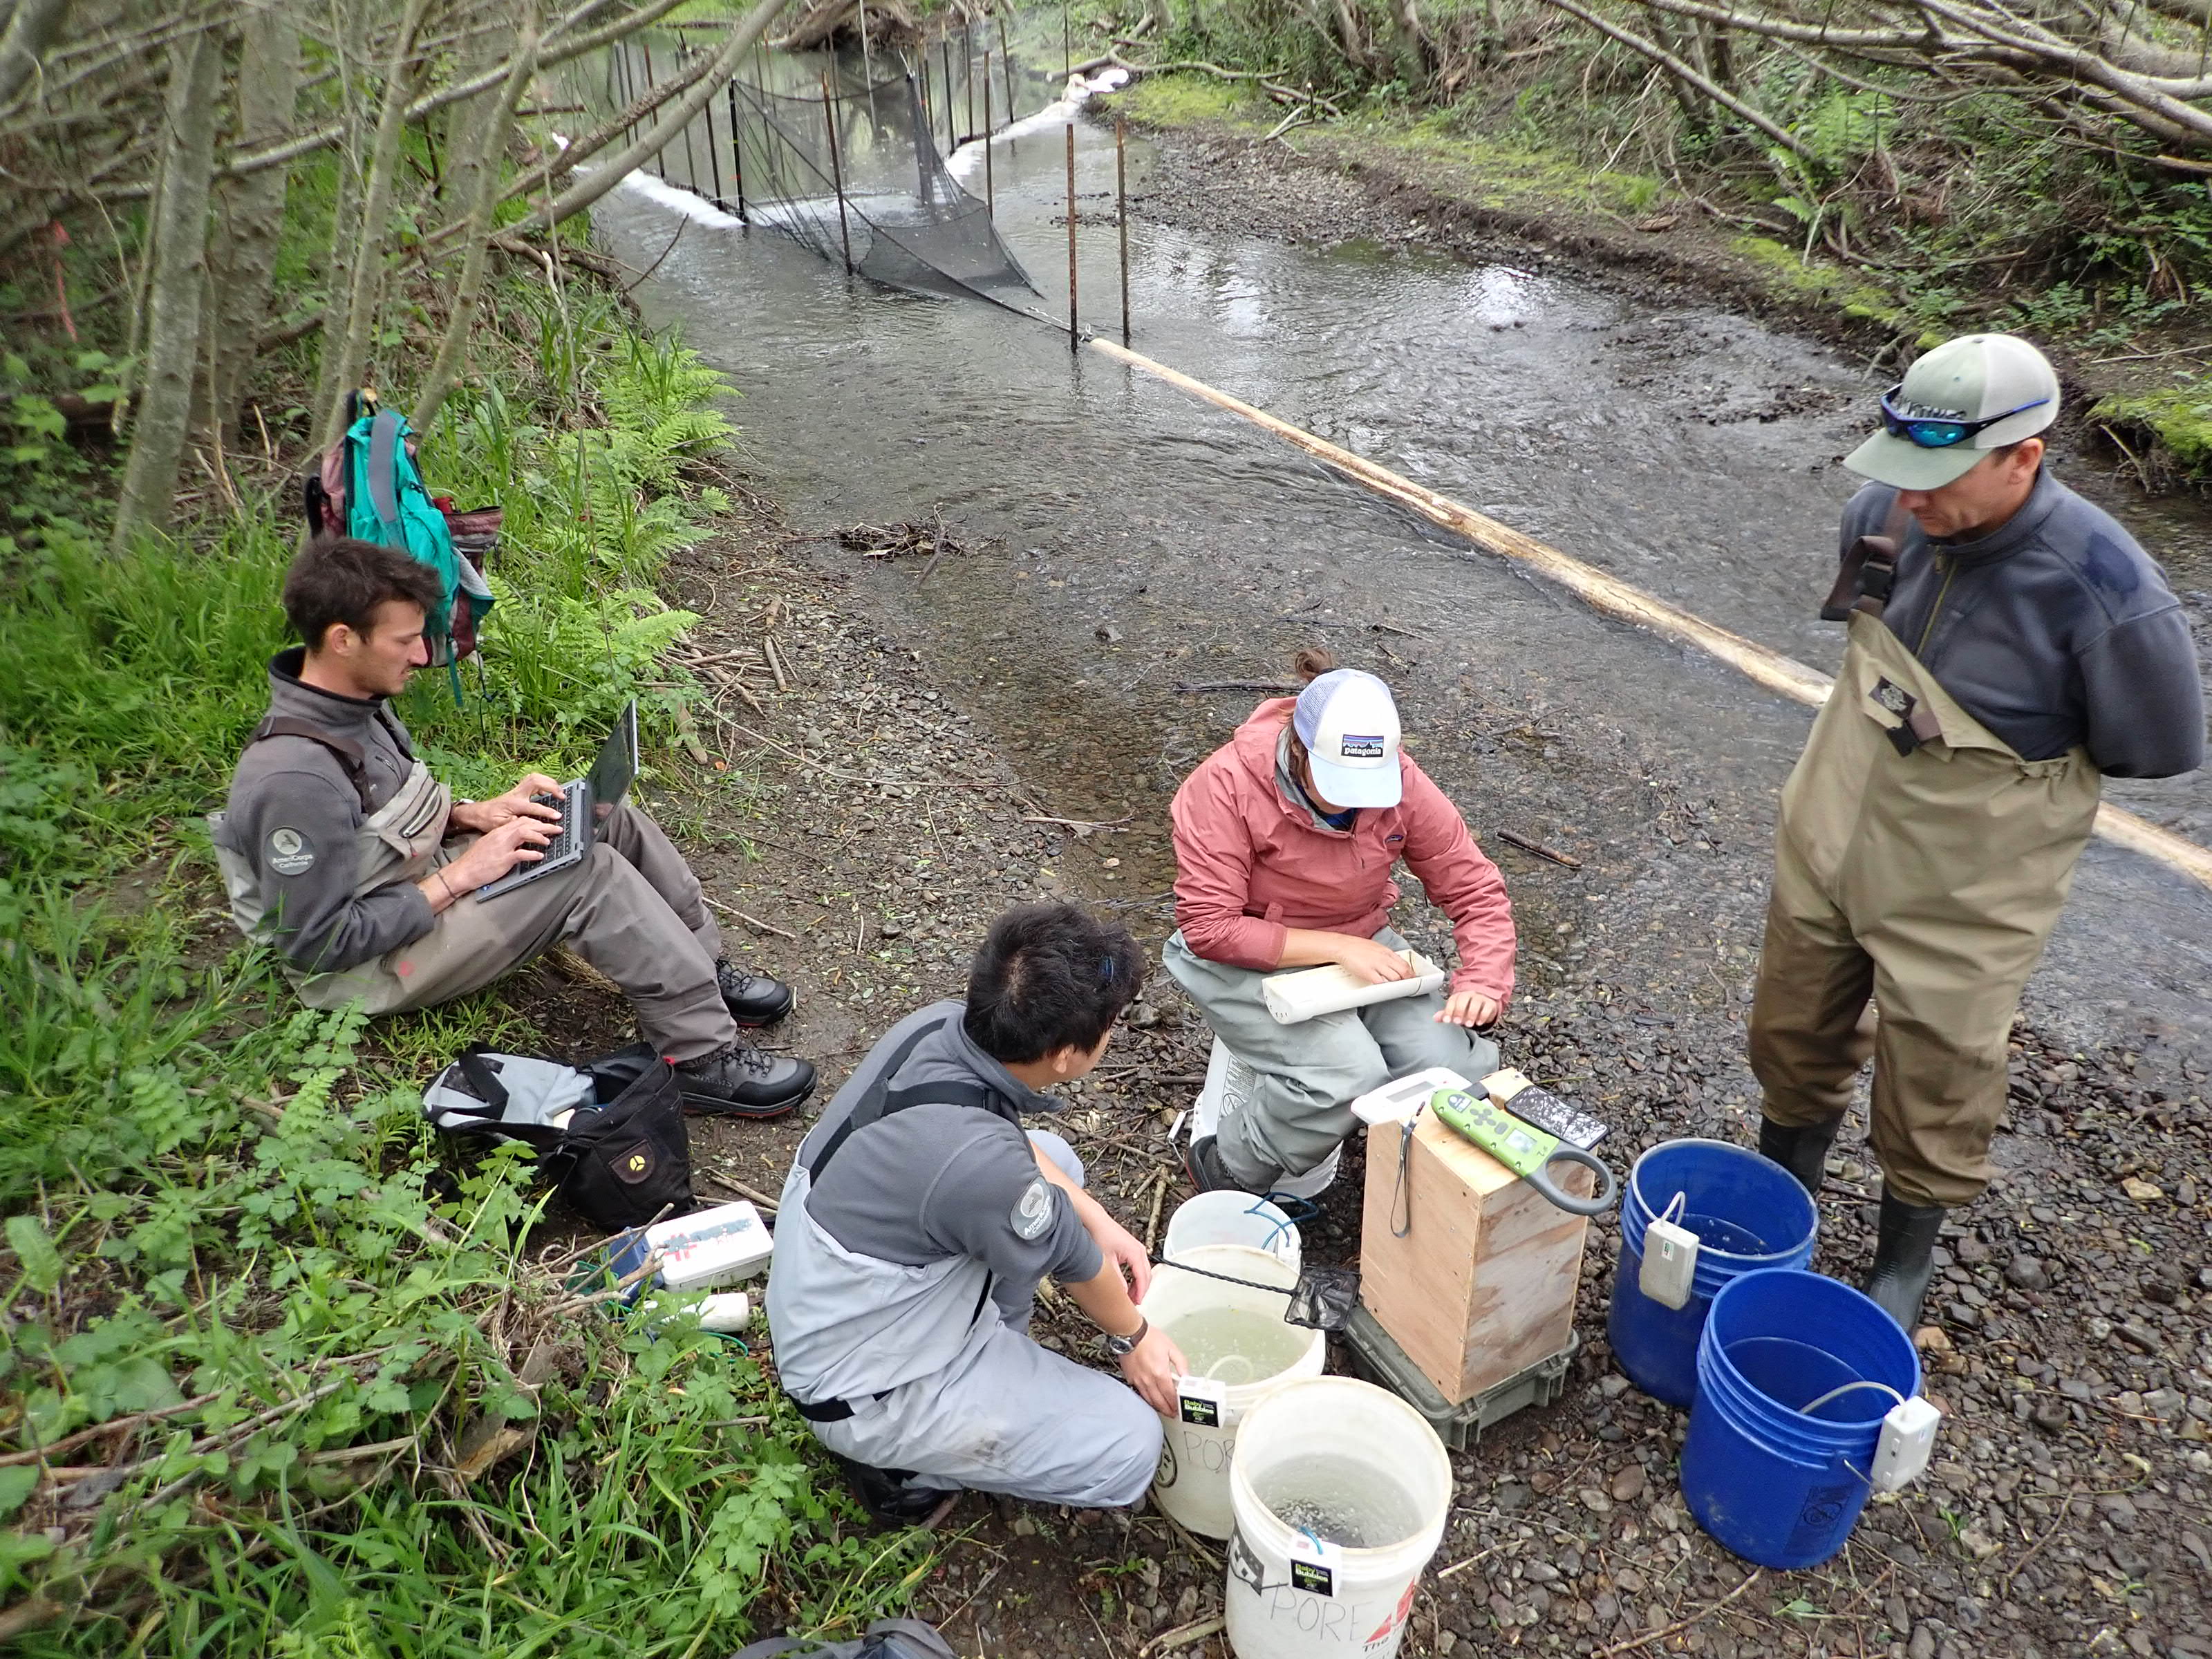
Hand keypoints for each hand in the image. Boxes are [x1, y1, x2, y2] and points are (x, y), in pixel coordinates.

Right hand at [441, 815, 555, 889]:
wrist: (463, 871)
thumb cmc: (476, 860)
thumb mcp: (490, 844)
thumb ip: (504, 839)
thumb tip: (520, 840)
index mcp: (499, 831)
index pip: (521, 820)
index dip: (536, 820)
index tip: (547, 823)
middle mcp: (501, 836)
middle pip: (526, 823)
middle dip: (543, 826)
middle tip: (556, 829)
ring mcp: (502, 847)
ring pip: (524, 833)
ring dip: (539, 836)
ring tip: (549, 841)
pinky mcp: (503, 859)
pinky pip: (521, 854)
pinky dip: (532, 854)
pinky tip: (539, 856)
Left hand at [450, 774, 563, 834]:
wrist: (476, 813)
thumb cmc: (486, 820)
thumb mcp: (498, 826)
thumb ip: (513, 824)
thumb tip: (527, 823)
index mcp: (513, 804)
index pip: (535, 806)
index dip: (547, 811)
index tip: (557, 816)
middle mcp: (516, 794)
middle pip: (536, 781)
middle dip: (552, 787)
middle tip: (562, 795)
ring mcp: (516, 790)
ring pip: (535, 777)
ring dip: (548, 781)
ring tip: (559, 790)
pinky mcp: (517, 791)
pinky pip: (532, 781)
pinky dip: (543, 783)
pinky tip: (547, 790)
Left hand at [1090, 1215, 1155, 1302]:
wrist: (1095, 1221)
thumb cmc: (1100, 1235)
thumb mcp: (1107, 1261)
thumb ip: (1116, 1278)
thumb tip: (1122, 1293)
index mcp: (1136, 1253)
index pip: (1143, 1278)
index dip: (1140, 1292)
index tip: (1137, 1303)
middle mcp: (1140, 1250)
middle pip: (1147, 1275)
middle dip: (1141, 1290)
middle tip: (1133, 1302)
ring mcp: (1137, 1249)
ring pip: (1144, 1272)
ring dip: (1139, 1284)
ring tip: (1130, 1296)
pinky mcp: (1133, 1249)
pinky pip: (1140, 1267)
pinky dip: (1137, 1277)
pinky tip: (1129, 1284)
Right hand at [1118, 1324, 1189, 1416]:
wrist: (1130, 1333)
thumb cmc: (1149, 1338)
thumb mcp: (1171, 1348)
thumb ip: (1181, 1363)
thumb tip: (1186, 1376)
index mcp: (1160, 1373)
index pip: (1170, 1395)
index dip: (1175, 1404)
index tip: (1179, 1407)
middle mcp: (1149, 1380)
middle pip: (1160, 1401)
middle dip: (1168, 1410)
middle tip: (1173, 1412)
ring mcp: (1139, 1381)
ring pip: (1149, 1400)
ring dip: (1158, 1407)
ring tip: (1164, 1409)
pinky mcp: (1131, 1379)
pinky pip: (1140, 1393)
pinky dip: (1147, 1399)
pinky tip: (1151, 1399)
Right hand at [1330, 935, 1414, 984]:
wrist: (1343, 946)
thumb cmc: (1357, 947)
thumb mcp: (1376, 948)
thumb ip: (1386, 956)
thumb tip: (1394, 963)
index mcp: (1387, 952)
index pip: (1404, 964)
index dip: (1410, 973)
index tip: (1411, 978)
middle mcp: (1384, 958)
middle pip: (1403, 971)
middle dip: (1407, 980)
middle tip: (1407, 985)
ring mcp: (1376, 965)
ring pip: (1395, 977)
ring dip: (1397, 984)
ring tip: (1395, 987)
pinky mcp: (1368, 972)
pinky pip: (1381, 982)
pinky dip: (1385, 986)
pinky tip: (1385, 988)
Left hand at [1436, 990, 1502, 1027]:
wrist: (1484, 1000)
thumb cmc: (1467, 1007)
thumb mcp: (1456, 1010)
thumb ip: (1446, 1014)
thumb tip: (1435, 1018)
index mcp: (1459, 996)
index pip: (1452, 1001)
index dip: (1448, 1011)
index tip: (1447, 1020)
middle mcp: (1469, 995)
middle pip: (1463, 999)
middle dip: (1459, 1011)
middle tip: (1457, 1022)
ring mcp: (1480, 998)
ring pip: (1476, 1003)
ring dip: (1471, 1014)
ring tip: (1469, 1025)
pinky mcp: (1490, 1003)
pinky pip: (1487, 1007)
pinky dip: (1483, 1016)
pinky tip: (1479, 1023)